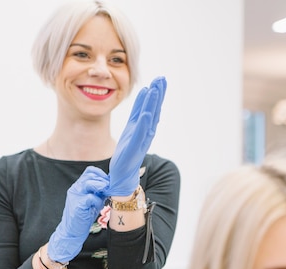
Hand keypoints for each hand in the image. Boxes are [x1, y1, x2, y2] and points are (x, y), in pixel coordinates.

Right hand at [48, 166, 108, 262]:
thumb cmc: (84, 215)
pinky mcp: (77, 205)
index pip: (90, 171)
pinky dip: (97, 200)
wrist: (72, 230)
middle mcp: (76, 188)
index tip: (109, 181)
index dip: (101, 174)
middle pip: (90, 175)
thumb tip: (112, 185)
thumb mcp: (94, 201)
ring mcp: (75, 196)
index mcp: (79, 186)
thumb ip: (100, 192)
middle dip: (103, 180)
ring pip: (89, 183)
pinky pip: (89, 197)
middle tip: (111, 187)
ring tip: (106, 192)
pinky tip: (99, 204)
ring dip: (101, 187)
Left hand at [108, 76, 166, 195]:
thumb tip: (146, 91)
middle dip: (157, 95)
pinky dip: (144, 124)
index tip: (160, 79)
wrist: (123, 173)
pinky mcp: (134, 147)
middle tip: (162, 79)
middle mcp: (146, 131)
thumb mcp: (132, 126)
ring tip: (154, 90)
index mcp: (145, 125)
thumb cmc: (127, 150)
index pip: (152, 106)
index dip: (156, 93)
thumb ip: (139, 110)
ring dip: (152, 105)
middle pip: (154, 110)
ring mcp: (141, 139)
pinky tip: (146, 114)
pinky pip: (140, 134)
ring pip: (148, 119)